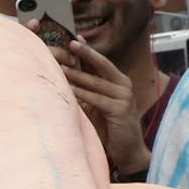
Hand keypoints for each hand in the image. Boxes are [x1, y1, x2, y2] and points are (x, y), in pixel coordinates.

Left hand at [57, 40, 150, 177]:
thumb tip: (66, 76)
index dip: (88, 51)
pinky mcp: (120, 110)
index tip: (75, 38)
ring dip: (77, 75)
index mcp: (119, 81)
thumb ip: (88, 90)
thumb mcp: (98, 104)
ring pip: (96, 83)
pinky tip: (69, 90)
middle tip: (67, 45)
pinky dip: (82, 94)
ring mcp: (124, 97)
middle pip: (100, 66)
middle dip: (84, 55)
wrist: (128, 149)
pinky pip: (97, 99)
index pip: (101, 62)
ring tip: (60, 67)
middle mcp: (124, 85)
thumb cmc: (110, 127)